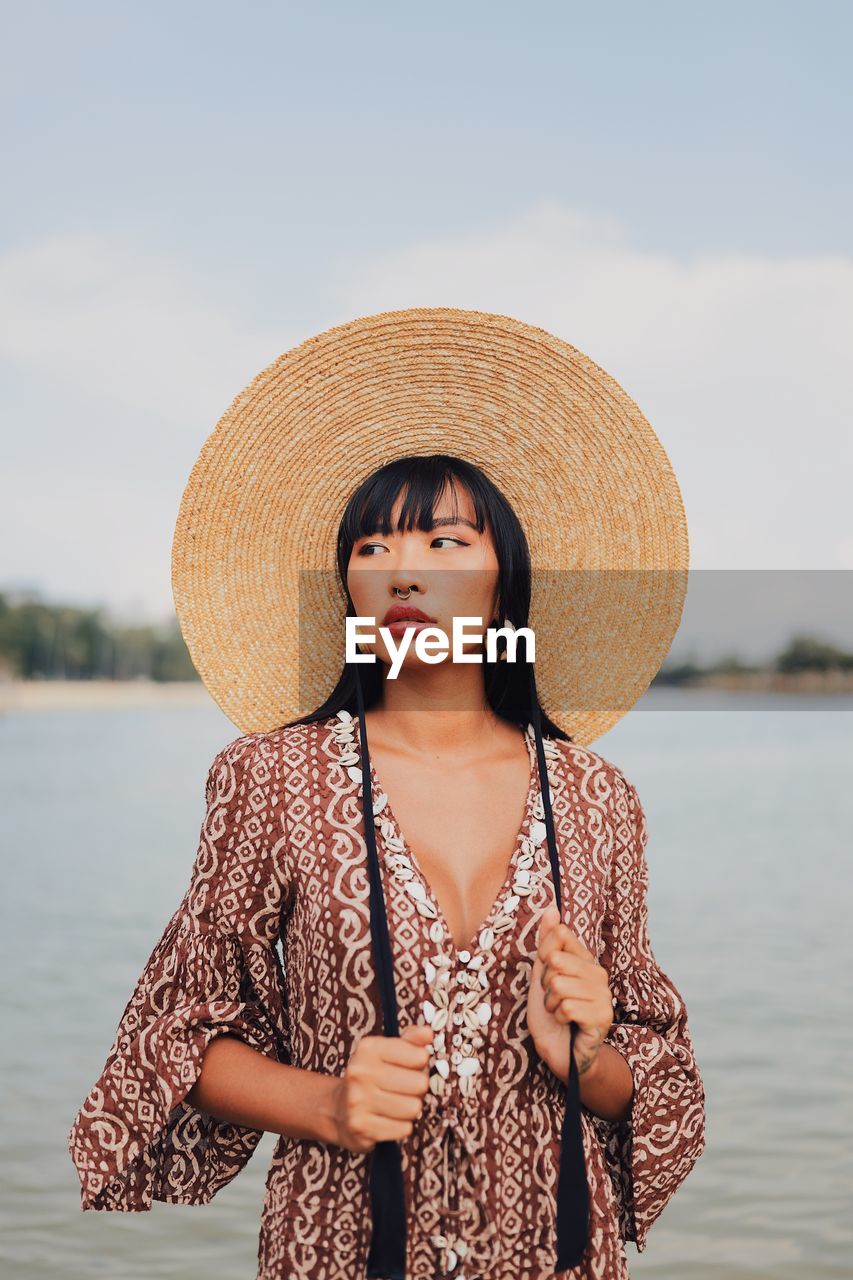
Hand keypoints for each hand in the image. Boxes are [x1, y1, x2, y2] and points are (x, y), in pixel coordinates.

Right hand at [331, 1023, 433, 1151]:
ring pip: (413, 1108)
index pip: (419, 1057)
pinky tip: (387, 1120)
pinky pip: (404, 1129)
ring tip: (395, 1105)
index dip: (420, 1064)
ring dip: (410, 1109)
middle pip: (419, 1084)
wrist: (338, 1110)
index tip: (409, 1067)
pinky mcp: (361, 1128)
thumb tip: (428, 1033)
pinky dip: (401, 1127)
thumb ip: (410, 1041)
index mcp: (369, 1049)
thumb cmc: (370, 1077)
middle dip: (417, 1089)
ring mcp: (358, 1101)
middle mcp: (360, 1072)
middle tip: (403, 1090)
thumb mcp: (386, 1052)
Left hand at [527, 905, 613, 1082]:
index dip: (544, 955)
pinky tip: (567, 1024)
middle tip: (554, 998)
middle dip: (546, 983)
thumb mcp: (542, 974)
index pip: (560, 936)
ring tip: (559, 1012)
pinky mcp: (603, 1018)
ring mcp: (603, 996)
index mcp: (586, 960)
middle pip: (556, 961)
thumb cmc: (551, 1013)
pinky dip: (559, 1017)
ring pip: (559, 985)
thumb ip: (547, 941)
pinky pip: (566, 1006)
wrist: (559, 1052)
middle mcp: (599, 974)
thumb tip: (551, 908)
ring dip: (551, 1003)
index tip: (548, 973)